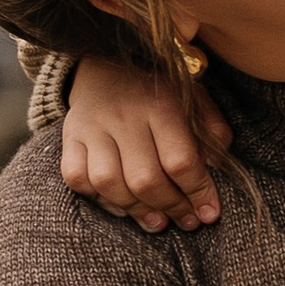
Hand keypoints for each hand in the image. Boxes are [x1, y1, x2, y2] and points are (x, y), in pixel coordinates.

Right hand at [59, 56, 231, 231]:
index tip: (210, 213)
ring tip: (158, 222)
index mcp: (161, 105)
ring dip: (136, 210)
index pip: (180, 159)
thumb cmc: (159, 91)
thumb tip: (214, 169)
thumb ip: (212, 132)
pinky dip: (99, 199)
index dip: (198, 192)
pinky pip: (77, 178)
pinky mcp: (70, 138)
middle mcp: (124, 117)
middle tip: (187, 221)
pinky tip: (122, 206)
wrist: (106, 63)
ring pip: (108, 182)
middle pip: (145, 178)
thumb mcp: (195, 99)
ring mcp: (92, 128)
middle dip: (171, 207)